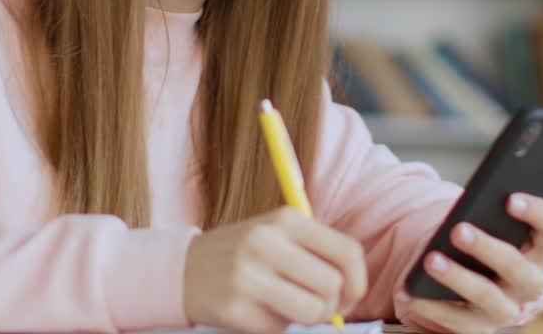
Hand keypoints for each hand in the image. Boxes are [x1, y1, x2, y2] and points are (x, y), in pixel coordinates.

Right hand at [184, 205, 368, 333]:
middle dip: (332, 304)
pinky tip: (258, 309)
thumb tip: (353, 288)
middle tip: (317, 305)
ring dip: (308, 318)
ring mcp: (248, 276)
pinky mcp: (235, 309)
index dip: (358, 280)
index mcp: (286, 219)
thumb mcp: (279, 234)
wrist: (184, 268)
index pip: (347, 251)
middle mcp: (267, 242)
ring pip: (313, 312)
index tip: (349, 294)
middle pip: (332, 285)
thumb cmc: (244, 252)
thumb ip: (318, 252)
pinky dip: (277, 326)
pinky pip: (281, 330)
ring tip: (290, 307)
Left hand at [393, 194, 542, 333]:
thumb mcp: (490, 224)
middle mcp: (529, 284)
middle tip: (459, 229)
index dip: (538, 215)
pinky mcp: (479, 328)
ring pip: (487, 297)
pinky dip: (429, 305)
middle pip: (517, 268)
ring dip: (457, 277)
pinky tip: (408, 290)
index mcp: (539, 252)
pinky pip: (456, 321)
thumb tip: (471, 203)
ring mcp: (505, 309)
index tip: (511, 199)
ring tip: (430, 259)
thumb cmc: (483, 236)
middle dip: (488, 248)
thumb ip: (489, 213)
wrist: (473, 277)